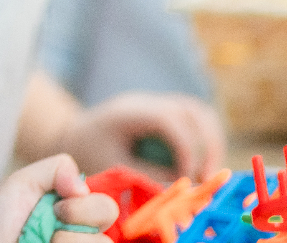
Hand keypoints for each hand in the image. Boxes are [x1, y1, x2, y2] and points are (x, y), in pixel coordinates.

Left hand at [0, 156, 116, 242]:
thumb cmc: (3, 218)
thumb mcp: (25, 182)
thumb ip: (56, 168)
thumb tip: (82, 187)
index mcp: (80, 214)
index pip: (107, 209)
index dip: (83, 207)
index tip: (56, 207)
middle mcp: (85, 237)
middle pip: (107, 238)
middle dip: (76, 228)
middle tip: (49, 231)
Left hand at [57, 91, 224, 182]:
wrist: (75, 134)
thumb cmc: (89, 151)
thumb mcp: (112, 165)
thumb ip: (146, 173)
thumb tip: (182, 185)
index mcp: (129, 111)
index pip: (170, 120)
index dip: (186, 149)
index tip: (188, 178)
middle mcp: (147, 101)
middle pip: (192, 111)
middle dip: (207, 146)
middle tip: (207, 179)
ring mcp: (157, 103)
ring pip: (199, 112)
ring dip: (211, 142)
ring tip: (208, 174)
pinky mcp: (164, 112)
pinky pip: (195, 119)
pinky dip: (205, 140)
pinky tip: (201, 166)